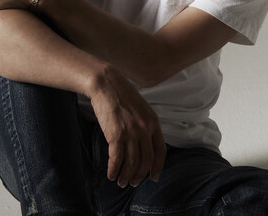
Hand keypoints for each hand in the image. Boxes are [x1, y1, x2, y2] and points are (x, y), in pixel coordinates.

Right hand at [88, 65, 165, 186]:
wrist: (107, 85)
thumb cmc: (123, 96)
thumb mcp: (142, 109)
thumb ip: (146, 125)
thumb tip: (145, 145)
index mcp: (153, 122)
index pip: (160, 150)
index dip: (157, 166)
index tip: (153, 177)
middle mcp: (144, 128)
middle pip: (146, 160)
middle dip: (140, 175)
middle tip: (133, 183)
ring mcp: (130, 132)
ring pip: (131, 162)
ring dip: (126, 176)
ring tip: (121, 182)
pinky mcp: (115, 134)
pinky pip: (116, 159)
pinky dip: (114, 170)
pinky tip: (111, 175)